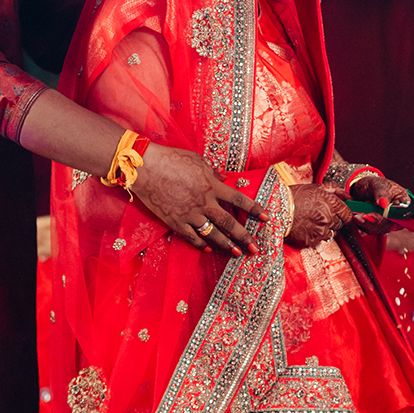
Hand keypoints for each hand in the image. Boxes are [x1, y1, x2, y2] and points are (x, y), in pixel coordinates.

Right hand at [133, 145, 261, 256]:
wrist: (146, 168)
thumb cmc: (172, 159)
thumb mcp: (197, 161)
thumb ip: (212, 173)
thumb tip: (223, 179)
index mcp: (212, 185)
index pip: (239, 200)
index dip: (255, 209)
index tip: (266, 218)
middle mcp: (204, 202)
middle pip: (229, 223)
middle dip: (244, 237)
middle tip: (255, 248)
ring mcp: (190, 215)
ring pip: (213, 234)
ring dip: (226, 245)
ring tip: (237, 253)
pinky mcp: (176, 222)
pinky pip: (192, 238)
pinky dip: (202, 244)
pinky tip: (209, 248)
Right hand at [286, 185, 351, 247]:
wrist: (277, 208)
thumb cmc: (295, 196)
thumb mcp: (315, 187)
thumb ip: (334, 190)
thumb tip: (346, 195)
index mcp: (331, 203)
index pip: (348, 214)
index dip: (345, 214)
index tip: (343, 214)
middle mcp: (328, 217)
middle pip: (340, 224)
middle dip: (334, 220)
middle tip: (322, 215)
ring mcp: (320, 230)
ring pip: (331, 233)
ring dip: (325, 228)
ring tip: (313, 221)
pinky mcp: (312, 240)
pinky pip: (320, 240)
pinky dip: (316, 235)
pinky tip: (307, 227)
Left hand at [346, 170, 408, 231]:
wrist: (365, 188)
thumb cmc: (375, 184)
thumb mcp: (379, 186)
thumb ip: (381, 195)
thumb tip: (384, 204)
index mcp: (404, 202)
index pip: (401, 214)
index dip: (388, 217)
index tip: (374, 215)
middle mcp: (398, 214)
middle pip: (390, 224)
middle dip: (374, 222)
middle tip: (361, 216)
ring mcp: (389, 220)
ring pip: (381, 229)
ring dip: (367, 225)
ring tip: (357, 216)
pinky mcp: (380, 225)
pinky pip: (374, 230)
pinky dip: (365, 226)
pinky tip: (359, 220)